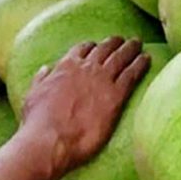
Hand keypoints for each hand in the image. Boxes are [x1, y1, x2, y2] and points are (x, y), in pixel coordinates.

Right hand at [18, 39, 153, 174]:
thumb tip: (45, 68)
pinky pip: (132, 73)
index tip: (98, 46)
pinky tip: (147, 59)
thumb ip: (40, 80)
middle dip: (114, 43)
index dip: (92, 46)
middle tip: (123, 40)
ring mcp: (102, 80)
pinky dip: (140, 64)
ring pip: (120, 57)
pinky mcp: (116, 96)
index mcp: (65, 67)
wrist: (50, 139)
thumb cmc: (38, 123)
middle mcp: (85, 68)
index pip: (82, 49)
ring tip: (138, 43)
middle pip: (104, 48)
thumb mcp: (33, 95)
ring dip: (130, 48)